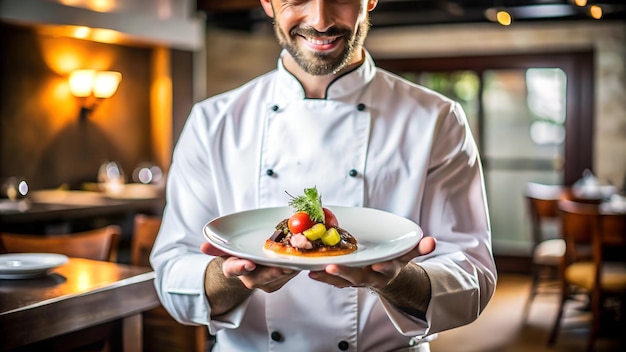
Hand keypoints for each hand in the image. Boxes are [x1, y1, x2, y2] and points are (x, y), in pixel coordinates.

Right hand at [200, 241, 298, 292]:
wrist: (250, 266)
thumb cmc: (238, 255)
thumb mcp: (227, 249)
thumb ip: (217, 246)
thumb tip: (203, 247)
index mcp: (234, 270)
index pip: (233, 270)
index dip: (240, 267)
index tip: (248, 263)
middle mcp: (252, 279)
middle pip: (264, 275)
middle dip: (275, 268)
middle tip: (284, 258)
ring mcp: (269, 281)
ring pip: (281, 273)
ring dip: (291, 263)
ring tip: (299, 251)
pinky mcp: (283, 279)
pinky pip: (292, 271)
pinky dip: (298, 262)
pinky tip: (304, 251)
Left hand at [308, 235, 436, 288]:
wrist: (387, 281)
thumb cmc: (395, 261)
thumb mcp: (408, 255)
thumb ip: (419, 249)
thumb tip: (432, 241)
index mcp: (388, 270)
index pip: (387, 269)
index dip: (384, 268)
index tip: (378, 265)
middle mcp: (371, 277)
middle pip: (359, 276)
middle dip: (346, 272)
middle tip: (332, 265)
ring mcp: (358, 280)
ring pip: (342, 279)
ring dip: (329, 275)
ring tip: (316, 269)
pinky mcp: (347, 281)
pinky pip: (333, 280)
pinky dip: (322, 276)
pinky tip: (310, 270)